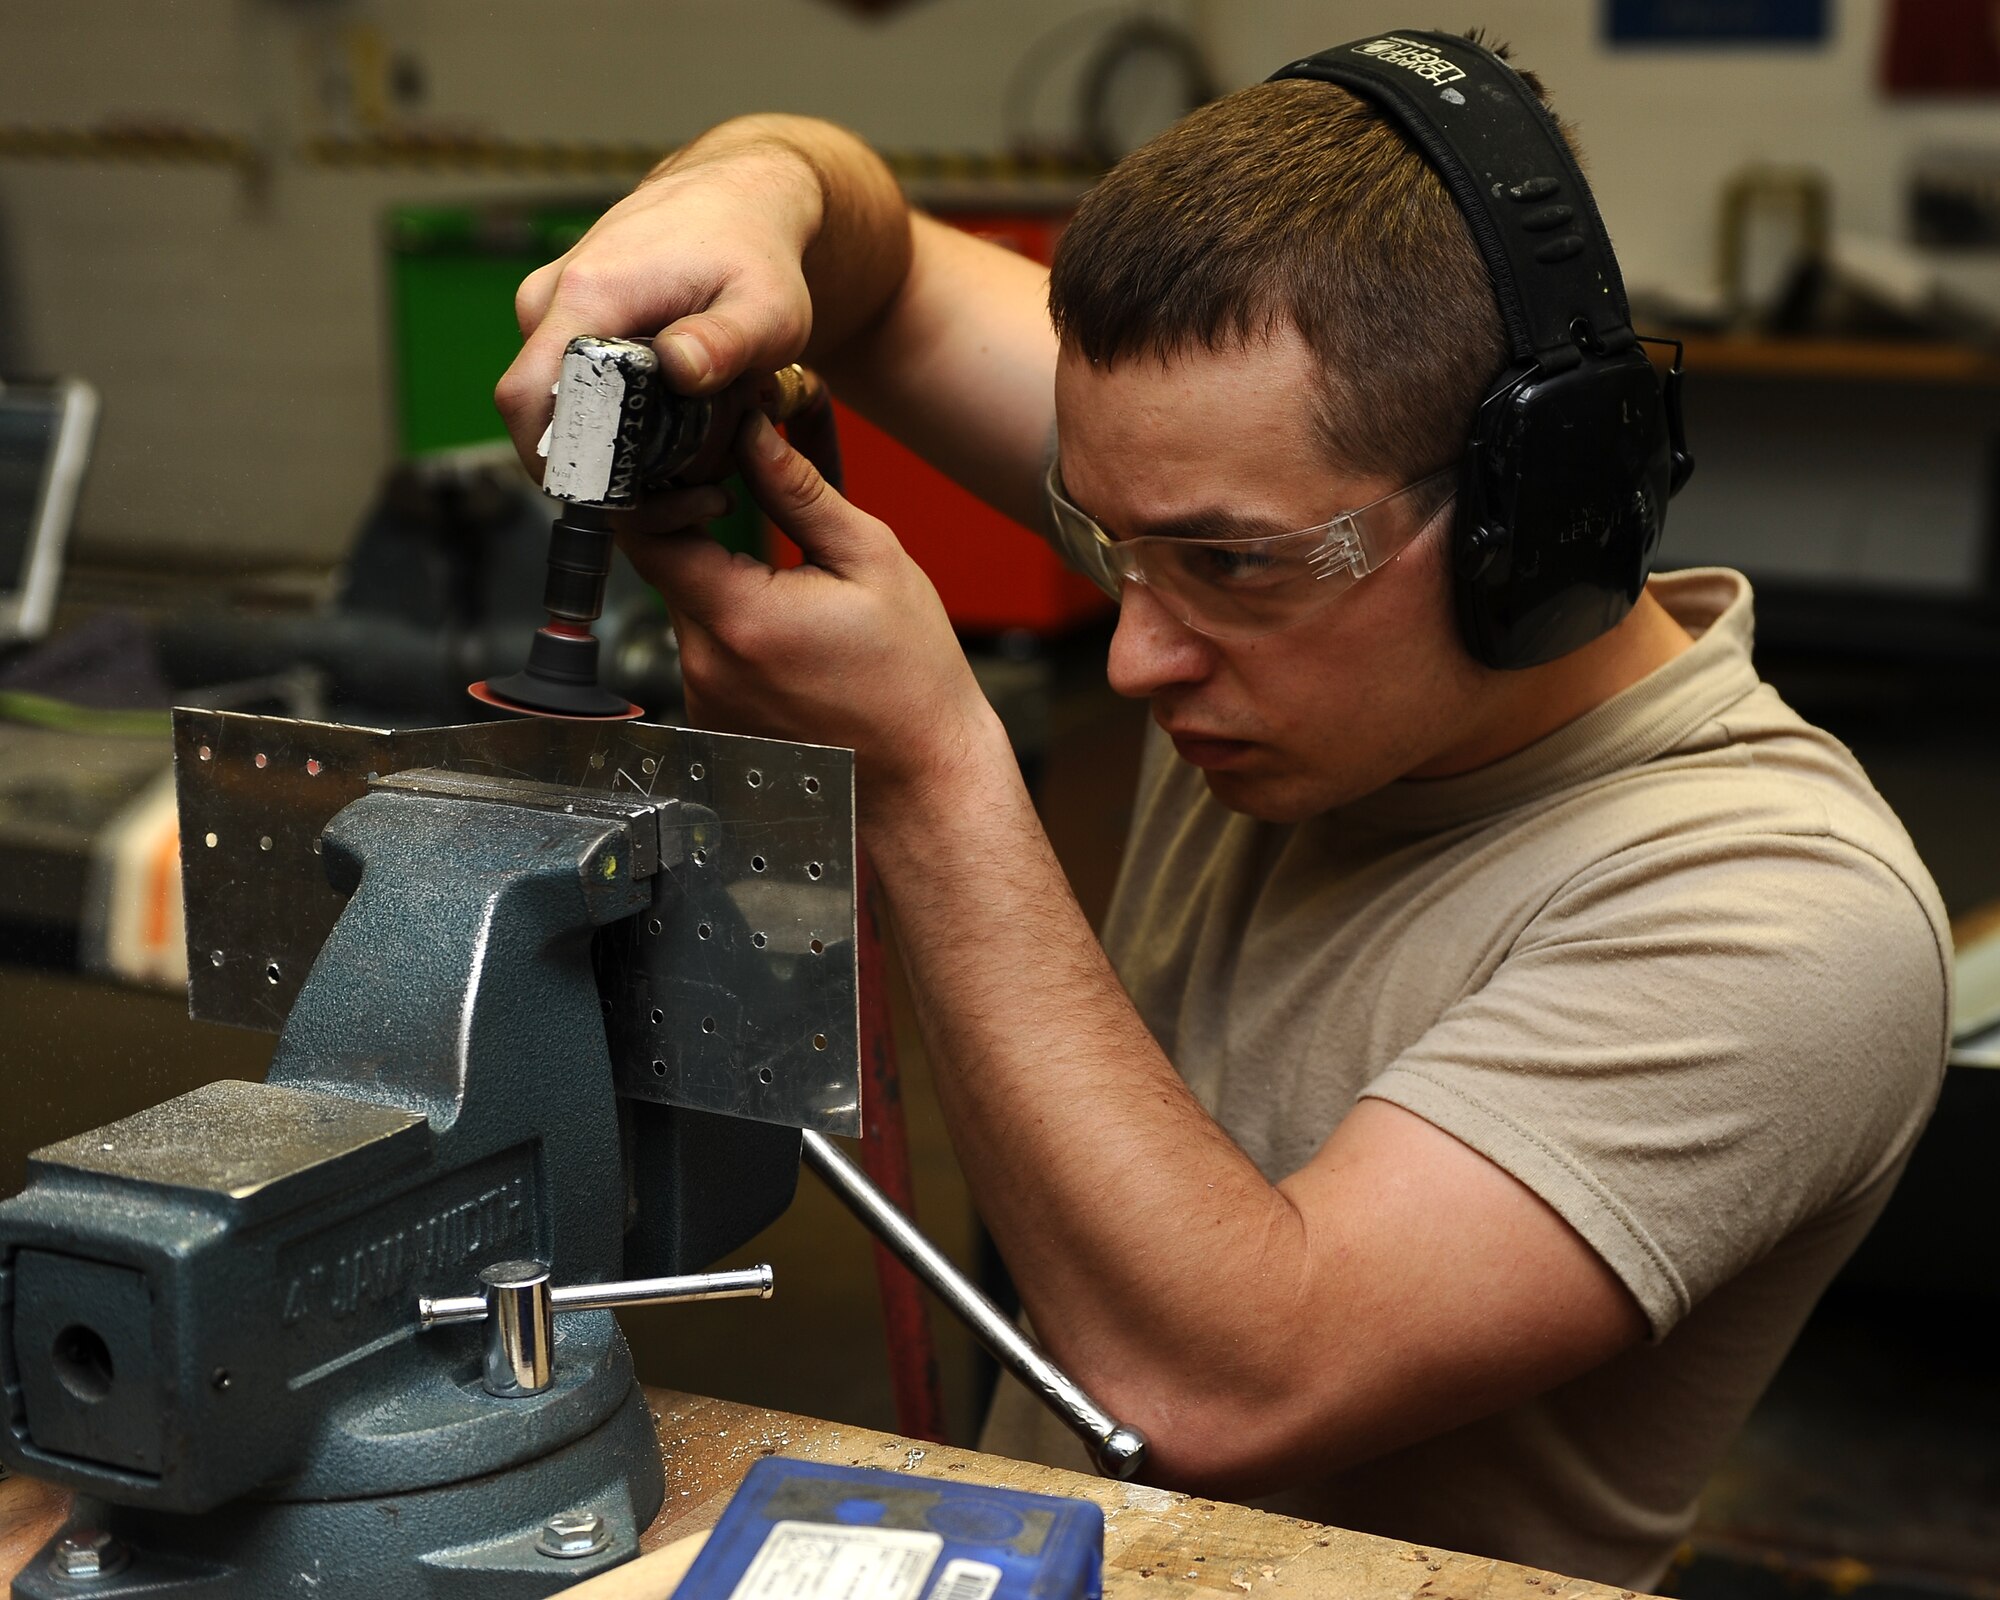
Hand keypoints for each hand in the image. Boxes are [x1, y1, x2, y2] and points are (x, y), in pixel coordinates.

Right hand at [494, 129, 824, 477]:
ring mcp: (550, 308)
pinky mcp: (563, 317)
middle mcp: (551, 300)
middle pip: (538, 418)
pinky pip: (566, 387)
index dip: (560, 467)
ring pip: (555, 408)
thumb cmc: (757, 253)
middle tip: (679, 492)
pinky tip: (670, 426)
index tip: (625, 502)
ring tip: (689, 453)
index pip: (527, 401)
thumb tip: (677, 369)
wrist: (739, 199)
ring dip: (610, 447)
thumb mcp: (767, 307)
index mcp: (587, 296)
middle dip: (599, 470)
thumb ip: (724, 343)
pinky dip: (609, 420)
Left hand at [618, 414, 1003, 821]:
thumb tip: (752, 431)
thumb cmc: (912, 680)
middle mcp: (705, 663)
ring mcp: (703, 697)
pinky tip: (788, 627)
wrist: (922, 777)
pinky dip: (734, 624)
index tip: (707, 476)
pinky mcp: (712, 718)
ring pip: (685, 606)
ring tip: (784, 573)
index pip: (644, 531)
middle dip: (698, 526)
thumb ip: (800, 491)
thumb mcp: (873, 561)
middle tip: (749, 504)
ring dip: (719, 576)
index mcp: (740, 616)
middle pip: (663, 566)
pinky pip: (704, 650)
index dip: (662, 489)